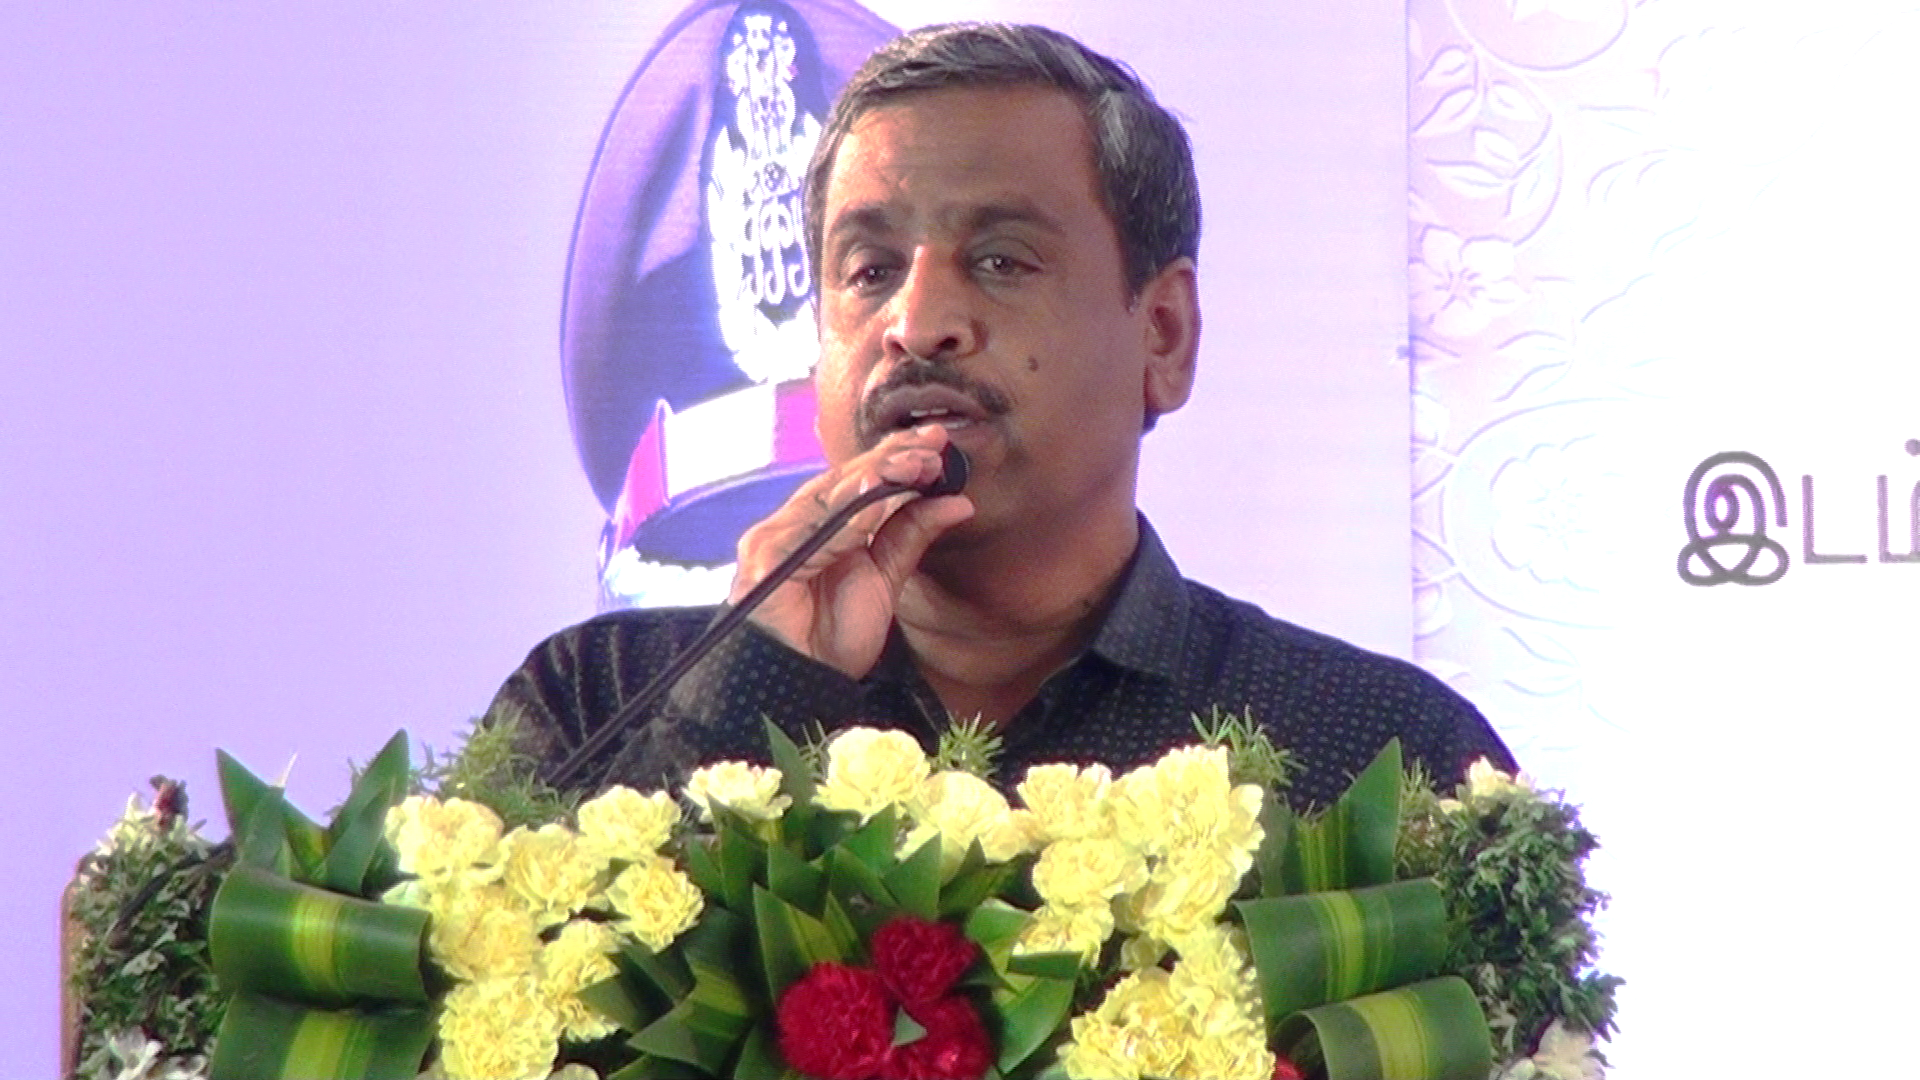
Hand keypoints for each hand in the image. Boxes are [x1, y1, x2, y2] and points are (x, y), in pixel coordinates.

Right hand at [731, 424, 974, 677]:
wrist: (801, 685)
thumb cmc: (834, 637)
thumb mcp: (885, 579)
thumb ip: (912, 536)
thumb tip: (959, 501)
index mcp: (816, 525)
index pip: (856, 479)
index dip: (895, 457)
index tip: (937, 443)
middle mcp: (791, 525)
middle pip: (842, 480)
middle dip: (890, 458)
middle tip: (933, 444)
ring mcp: (773, 541)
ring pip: (829, 499)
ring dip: (874, 478)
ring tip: (916, 464)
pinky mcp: (765, 564)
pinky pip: (812, 535)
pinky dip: (847, 519)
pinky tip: (878, 501)